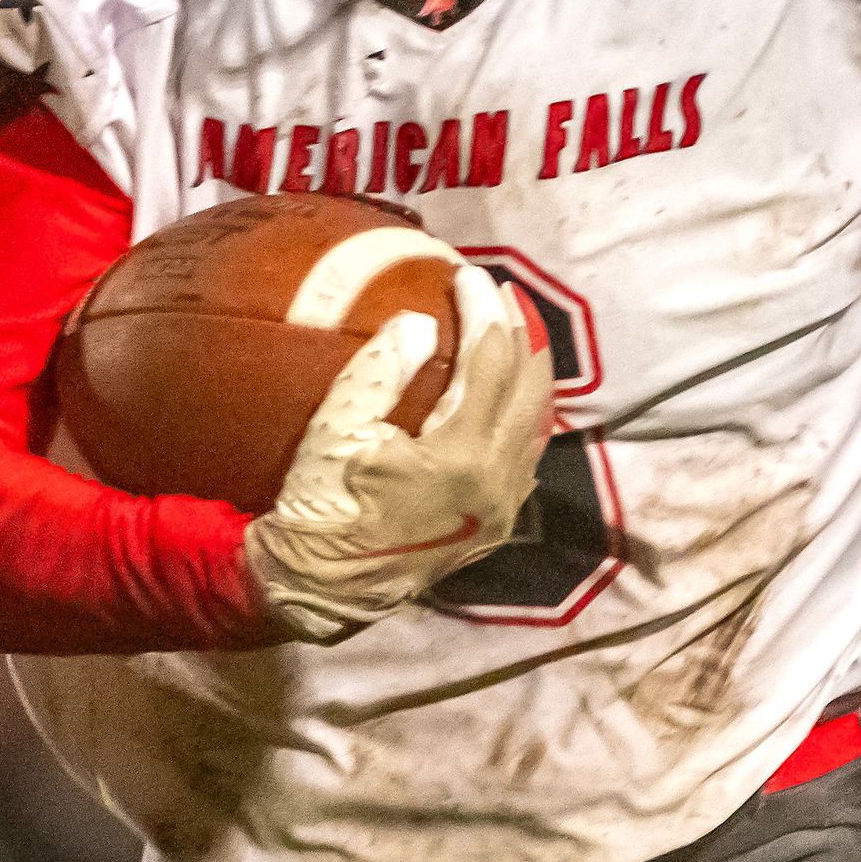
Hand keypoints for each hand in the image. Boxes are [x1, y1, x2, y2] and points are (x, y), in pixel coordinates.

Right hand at [243, 262, 554, 642]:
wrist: (323, 589)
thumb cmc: (321, 506)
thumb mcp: (336, 430)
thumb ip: (381, 371)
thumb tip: (421, 322)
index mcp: (463, 455)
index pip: (490, 360)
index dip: (482, 310)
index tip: (465, 272)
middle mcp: (499, 480)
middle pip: (532, 386)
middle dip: (521, 329)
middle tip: (500, 290)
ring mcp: (504, 506)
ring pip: (538, 420)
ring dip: (529, 368)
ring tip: (511, 328)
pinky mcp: (498, 523)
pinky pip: (527, 451)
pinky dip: (523, 409)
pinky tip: (506, 388)